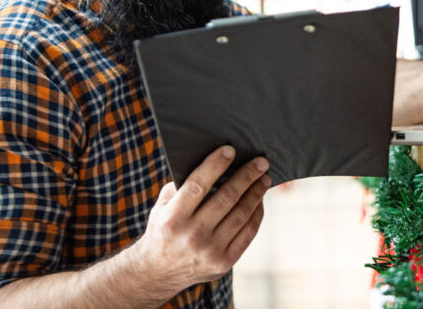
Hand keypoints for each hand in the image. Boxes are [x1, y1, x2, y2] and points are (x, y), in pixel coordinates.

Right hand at [129, 146, 269, 295]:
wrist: (158, 273)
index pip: (197, 186)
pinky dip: (256, 214)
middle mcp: (191, 235)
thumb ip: (181, 186)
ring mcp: (210, 251)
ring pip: (241, 214)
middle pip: (227, 198)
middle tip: (261, 162)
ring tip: (264, 179)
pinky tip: (259, 200)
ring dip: (256, 193)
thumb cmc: (163, 229)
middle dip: (247, 176)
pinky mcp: (224, 262)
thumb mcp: (161, 208)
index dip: (215, 166)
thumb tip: (211, 161)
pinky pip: (247, 233)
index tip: (230, 150)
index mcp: (172, 218)